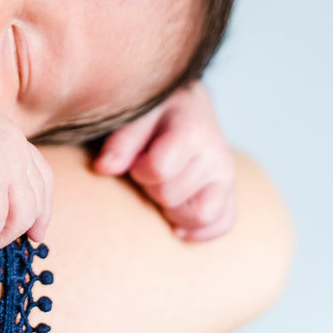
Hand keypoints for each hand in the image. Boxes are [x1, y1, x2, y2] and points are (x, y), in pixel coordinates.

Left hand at [94, 82, 235, 241]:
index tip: (135, 159)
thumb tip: (103, 168)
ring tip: (160, 188)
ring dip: (171, 209)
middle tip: (146, 169)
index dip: (138, 170)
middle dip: (150, 187)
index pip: (159, 170)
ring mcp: (226, 175)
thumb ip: (121, 140)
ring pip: (199, 216)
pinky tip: (177, 225)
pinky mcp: (229, 190)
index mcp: (192, 132)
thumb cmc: (156, 108)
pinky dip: (200, 230)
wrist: (185, 102)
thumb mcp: (137, 113)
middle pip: (171, 196)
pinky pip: (222, 223)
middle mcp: (216, 156)